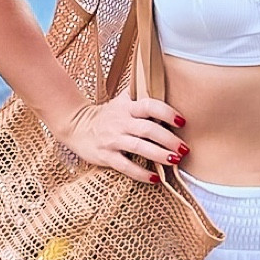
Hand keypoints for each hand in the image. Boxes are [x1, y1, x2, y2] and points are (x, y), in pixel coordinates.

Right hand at [55, 93, 187, 183]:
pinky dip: (140, 173)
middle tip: (184, 148)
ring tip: (174, 160)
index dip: (166, 112)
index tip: (182, 122)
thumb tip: (160, 81)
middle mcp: (121, 122)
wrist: (75, 125)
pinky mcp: (106, 156)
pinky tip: (154, 178)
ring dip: (158, 155)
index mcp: (127, 107)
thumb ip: (140, 94)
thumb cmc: (106, 115)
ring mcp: (113, 139)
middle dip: (168, 139)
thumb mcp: (121, 100)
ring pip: (138, 147)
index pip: (149, 105)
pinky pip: (125, 166)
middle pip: (148, 129)